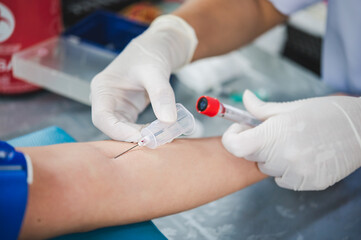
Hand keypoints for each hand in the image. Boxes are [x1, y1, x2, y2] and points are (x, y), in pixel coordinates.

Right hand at [91, 15, 197, 141]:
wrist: (156, 47)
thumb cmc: (150, 53)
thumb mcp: (156, 71)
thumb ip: (161, 94)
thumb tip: (169, 121)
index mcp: (102, 88)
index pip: (102, 118)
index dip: (119, 132)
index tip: (141, 138)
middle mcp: (106, 100)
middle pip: (111, 128)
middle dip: (132, 137)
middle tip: (155, 141)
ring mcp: (117, 107)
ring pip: (123, 131)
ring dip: (140, 136)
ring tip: (160, 137)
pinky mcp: (128, 112)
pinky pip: (133, 128)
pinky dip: (146, 132)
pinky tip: (160, 132)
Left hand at [222, 90, 360, 189]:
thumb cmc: (326, 113)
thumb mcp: (290, 107)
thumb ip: (261, 109)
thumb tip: (245, 98)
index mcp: (274, 135)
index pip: (235, 146)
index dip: (232, 137)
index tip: (239, 129)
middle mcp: (283, 158)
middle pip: (250, 156)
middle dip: (254, 143)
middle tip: (270, 132)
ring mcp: (296, 173)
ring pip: (267, 168)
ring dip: (272, 157)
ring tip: (292, 142)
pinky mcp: (308, 184)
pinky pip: (283, 179)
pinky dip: (286, 169)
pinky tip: (302, 155)